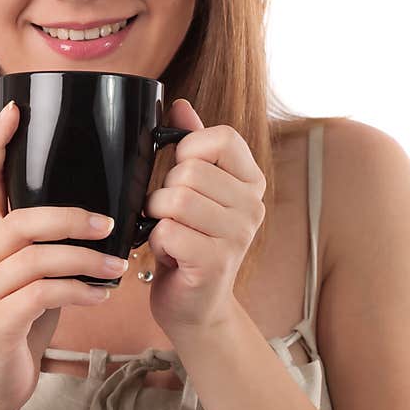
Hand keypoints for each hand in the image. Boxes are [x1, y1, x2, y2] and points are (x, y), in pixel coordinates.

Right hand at [0, 101, 127, 409]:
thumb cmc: (25, 316)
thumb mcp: (36, 272)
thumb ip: (51, 240)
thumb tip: (101, 211)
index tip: (15, 110)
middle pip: (20, 219)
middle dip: (68, 216)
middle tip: (109, 223)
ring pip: (35, 257)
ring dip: (83, 258)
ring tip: (117, 266)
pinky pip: (42, 295)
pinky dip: (78, 291)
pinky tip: (100, 295)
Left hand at [144, 99, 267, 335]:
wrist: (194, 304)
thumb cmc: (189, 240)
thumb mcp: (192, 188)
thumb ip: (190, 144)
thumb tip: (180, 104)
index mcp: (251, 181)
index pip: (221, 137)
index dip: (188, 149)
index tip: (183, 174)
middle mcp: (253, 206)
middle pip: (189, 171)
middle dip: (164, 191)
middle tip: (172, 215)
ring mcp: (239, 236)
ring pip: (175, 200)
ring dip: (157, 217)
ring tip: (169, 232)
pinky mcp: (216, 263)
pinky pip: (167, 232)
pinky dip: (156, 242)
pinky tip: (170, 254)